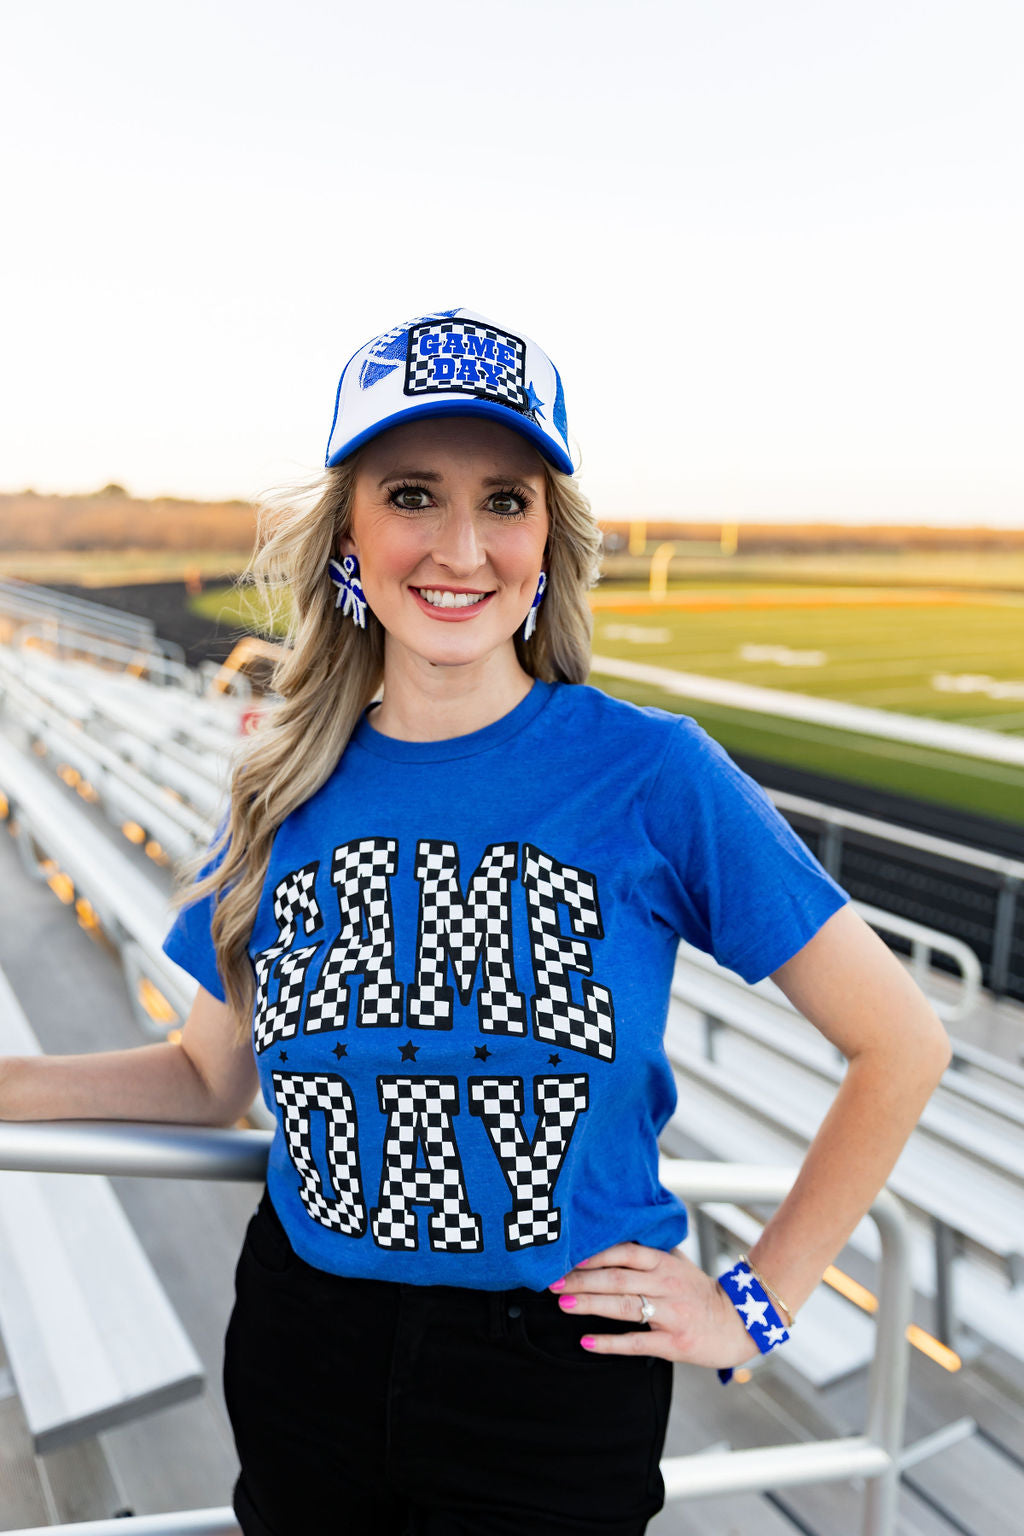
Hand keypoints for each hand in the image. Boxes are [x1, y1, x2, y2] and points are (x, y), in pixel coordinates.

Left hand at [549, 1242, 755, 1368]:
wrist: (739, 1324)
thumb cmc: (700, 1292)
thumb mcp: (679, 1264)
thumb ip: (651, 1252)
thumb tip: (616, 1236)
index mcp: (665, 1263)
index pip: (625, 1253)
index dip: (595, 1254)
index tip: (568, 1257)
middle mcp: (666, 1285)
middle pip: (617, 1279)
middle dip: (582, 1280)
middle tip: (553, 1282)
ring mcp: (670, 1314)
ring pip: (623, 1307)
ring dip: (590, 1304)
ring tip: (563, 1304)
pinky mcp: (673, 1343)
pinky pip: (636, 1342)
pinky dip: (610, 1342)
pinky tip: (586, 1341)